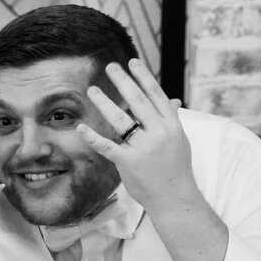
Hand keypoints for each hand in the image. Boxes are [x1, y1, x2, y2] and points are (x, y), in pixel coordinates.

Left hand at [76, 59, 195, 211]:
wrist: (175, 197)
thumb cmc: (176, 169)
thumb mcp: (179, 141)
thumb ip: (171, 120)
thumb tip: (172, 100)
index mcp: (171, 126)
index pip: (156, 95)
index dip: (144, 77)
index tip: (133, 62)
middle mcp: (159, 133)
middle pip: (138, 102)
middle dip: (123, 81)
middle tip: (110, 67)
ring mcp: (143, 148)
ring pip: (121, 120)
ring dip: (104, 103)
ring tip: (92, 90)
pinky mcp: (128, 162)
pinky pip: (107, 146)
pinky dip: (93, 137)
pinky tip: (82, 127)